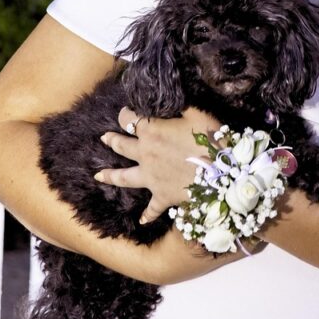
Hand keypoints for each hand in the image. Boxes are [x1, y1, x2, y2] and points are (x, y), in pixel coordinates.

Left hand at [96, 106, 222, 224]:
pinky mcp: (161, 196)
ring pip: (124, 177)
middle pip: (122, 146)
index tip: (125, 111)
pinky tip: (142, 221)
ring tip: (98, 176)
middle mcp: (145, 154)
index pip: (130, 119)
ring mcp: (151, 177)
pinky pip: (152, 208)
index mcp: (152, 131)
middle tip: (104, 138)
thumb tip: (171, 97)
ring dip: (110, 176)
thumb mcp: (196, 113)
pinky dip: (147, 215)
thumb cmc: (209, 138)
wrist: (220, 172)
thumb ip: (180, 105)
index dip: (125, 113)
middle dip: (112, 140)